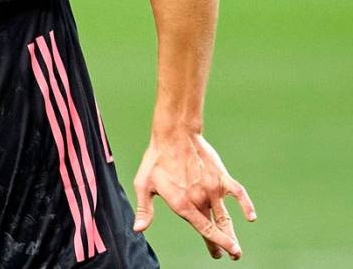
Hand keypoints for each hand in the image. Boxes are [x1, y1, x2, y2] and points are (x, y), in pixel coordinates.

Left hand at [132, 132, 255, 260]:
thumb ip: (145, 209)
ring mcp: (212, 189)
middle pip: (215, 227)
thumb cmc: (155, 159)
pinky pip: (239, 194)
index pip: (203, 230)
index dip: (214, 243)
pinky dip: (246, 206)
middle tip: (230, 255)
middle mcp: (199, 200)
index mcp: (182, 204)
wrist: (174, 135)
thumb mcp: (143, 184)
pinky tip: (251, 217)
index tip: (220, 254)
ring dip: (232, 232)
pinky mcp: (221, 177)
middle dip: (223, 244)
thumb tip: (138, 229)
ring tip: (237, 248)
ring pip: (226, 217)